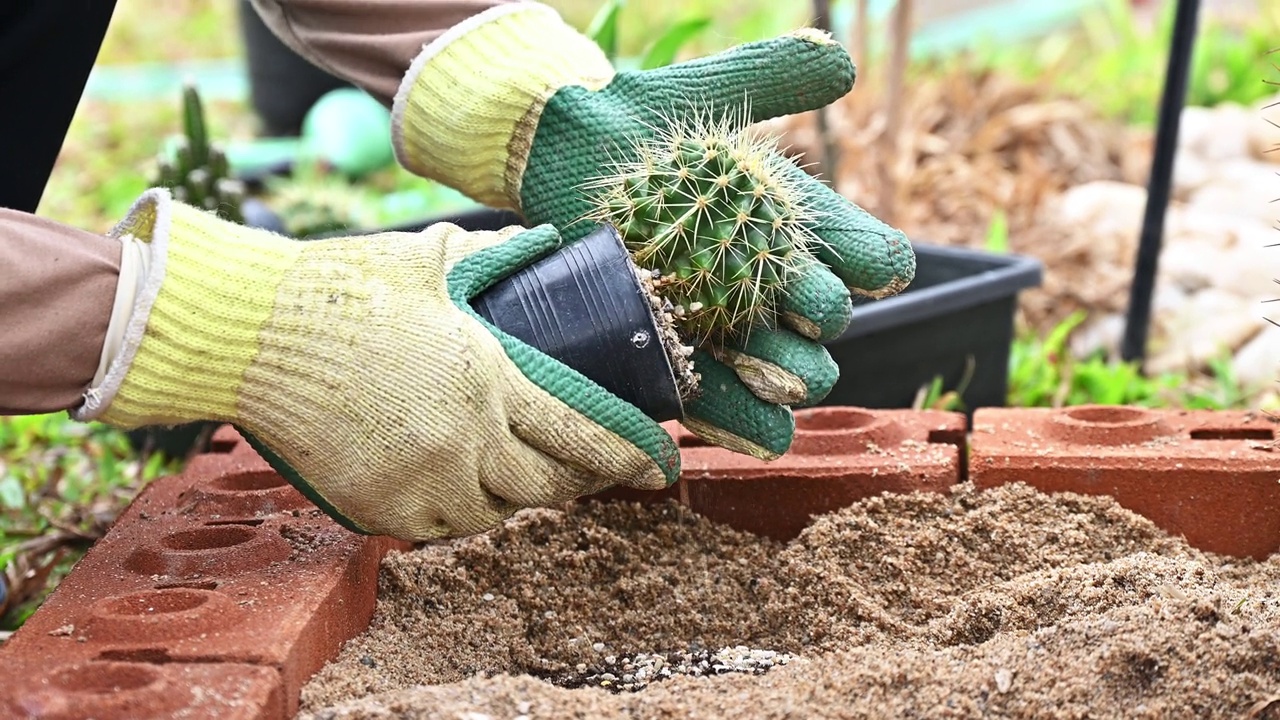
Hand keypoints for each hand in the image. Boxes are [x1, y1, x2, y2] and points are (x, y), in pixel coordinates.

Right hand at [74, 189, 678, 539]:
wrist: (250, 335)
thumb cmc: (342, 288)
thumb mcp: (431, 259)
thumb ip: (493, 257)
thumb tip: (542, 243)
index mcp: (488, 378)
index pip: (583, 432)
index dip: (631, 454)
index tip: (662, 465)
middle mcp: (463, 441)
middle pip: (548, 486)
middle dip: (583, 481)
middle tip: (597, 470)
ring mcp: (418, 481)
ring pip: (495, 513)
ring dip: (518, 496)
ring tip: (525, 471)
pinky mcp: (376, 506)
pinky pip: (437, 526)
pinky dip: (459, 510)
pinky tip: (462, 485)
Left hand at [391, 3, 914, 458]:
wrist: (565, 154)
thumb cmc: (644, 120)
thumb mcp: (706, 87)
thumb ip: (772, 72)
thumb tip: (839, 61)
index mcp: (793, 222)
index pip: (867, 254)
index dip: (875, 262)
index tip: (867, 263)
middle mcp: (770, 280)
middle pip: (829, 320)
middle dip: (824, 316)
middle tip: (803, 306)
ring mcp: (728, 324)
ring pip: (791, 373)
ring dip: (793, 378)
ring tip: (774, 375)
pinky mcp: (680, 354)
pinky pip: (727, 405)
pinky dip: (746, 422)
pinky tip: (757, 431)